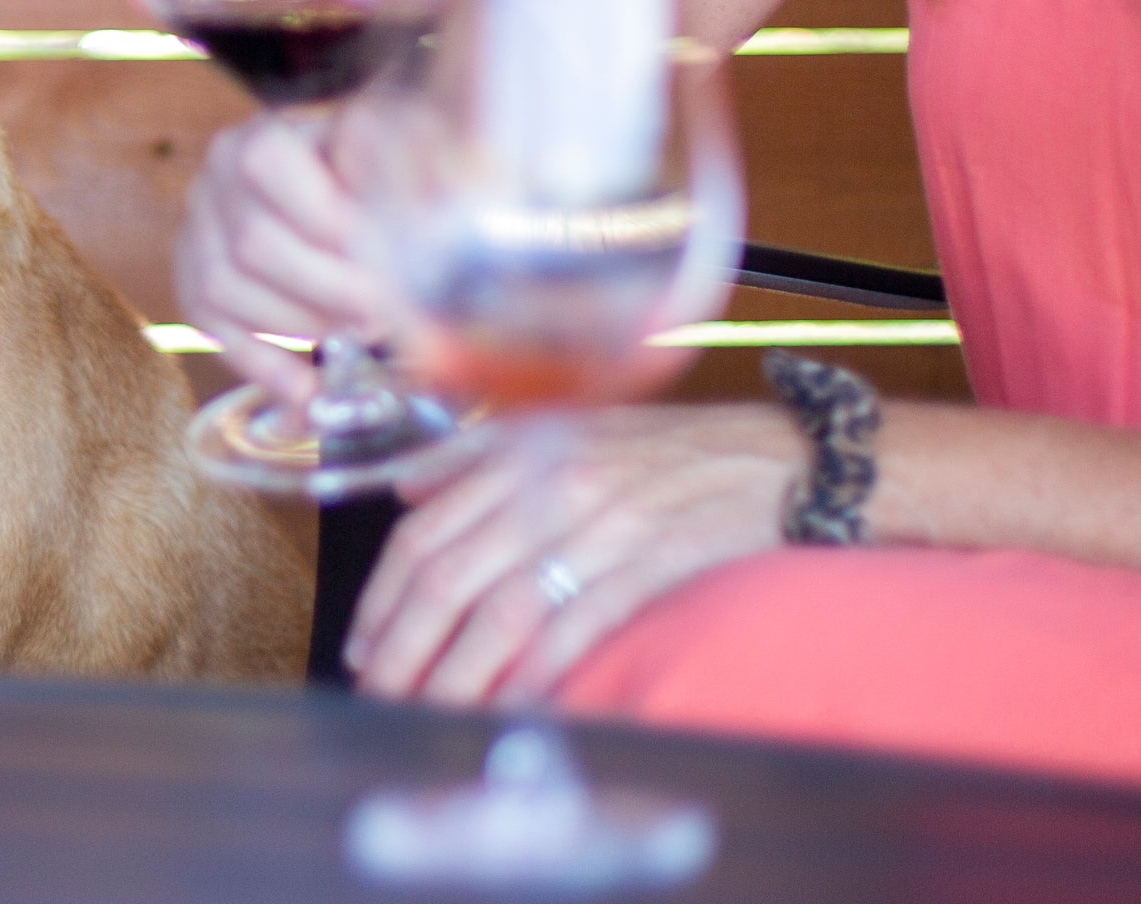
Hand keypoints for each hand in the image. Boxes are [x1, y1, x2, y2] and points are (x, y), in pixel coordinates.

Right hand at [174, 109, 389, 401]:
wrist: (342, 186)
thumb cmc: (375, 171)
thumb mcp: (397, 150)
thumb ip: (409, 159)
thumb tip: (432, 198)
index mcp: (258, 137)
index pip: (267, 165)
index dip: (324, 218)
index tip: (385, 258)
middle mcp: (213, 180)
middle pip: (253, 244)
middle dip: (327, 290)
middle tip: (387, 314)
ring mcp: (196, 234)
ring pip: (225, 291)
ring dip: (300, 326)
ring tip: (361, 333)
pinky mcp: (194, 285)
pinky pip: (213, 332)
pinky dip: (263, 367)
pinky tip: (309, 390)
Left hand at [347, 403, 802, 705]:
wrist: (778, 456)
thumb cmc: (667, 450)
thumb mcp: (566, 427)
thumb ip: (479, 456)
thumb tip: (406, 489)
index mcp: (522, 452)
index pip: (424, 531)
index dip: (383, 597)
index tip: (362, 646)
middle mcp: (553, 486)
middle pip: (450, 578)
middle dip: (403, 649)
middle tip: (380, 694)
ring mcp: (603, 526)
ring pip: (503, 613)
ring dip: (456, 675)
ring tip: (428, 713)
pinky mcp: (653, 566)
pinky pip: (579, 630)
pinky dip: (538, 676)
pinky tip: (511, 711)